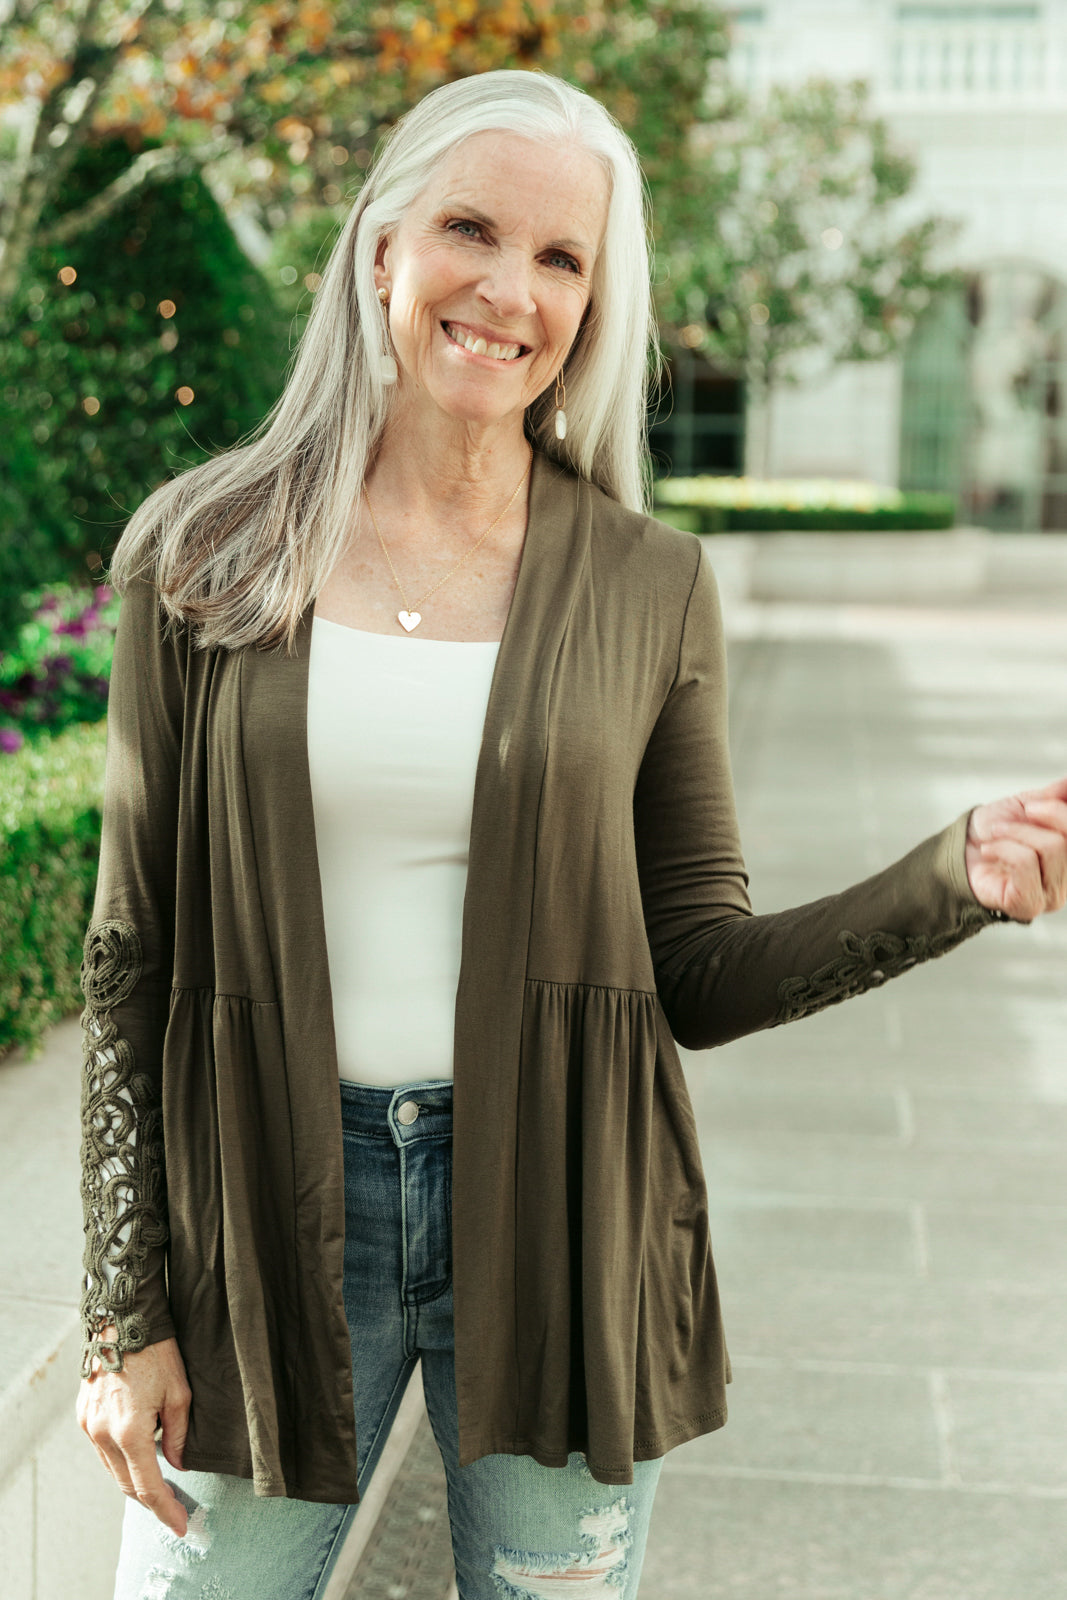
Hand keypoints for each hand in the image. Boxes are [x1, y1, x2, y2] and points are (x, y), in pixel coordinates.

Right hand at [77, 1333, 191, 1536]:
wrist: (122, 1320)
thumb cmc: (156, 1352)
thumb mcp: (180, 1393)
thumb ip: (178, 1435)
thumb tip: (176, 1464)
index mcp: (130, 1431)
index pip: (148, 1487)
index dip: (165, 1510)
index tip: (180, 1525)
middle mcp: (104, 1434)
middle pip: (127, 1483)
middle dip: (151, 1499)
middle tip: (173, 1508)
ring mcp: (90, 1425)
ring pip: (113, 1469)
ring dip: (134, 1480)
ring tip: (159, 1485)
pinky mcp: (84, 1415)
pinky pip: (103, 1450)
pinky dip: (121, 1459)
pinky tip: (138, 1455)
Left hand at [965, 777, 1066, 921]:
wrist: (959, 850)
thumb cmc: (994, 829)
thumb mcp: (1028, 804)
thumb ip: (1055, 797)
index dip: (1061, 811)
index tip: (1034, 804)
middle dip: (1039, 818)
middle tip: (1019, 814)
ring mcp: (1050, 897)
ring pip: (1051, 848)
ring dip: (1015, 832)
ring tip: (995, 834)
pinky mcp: (1028, 906)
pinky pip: (1027, 863)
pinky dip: (1003, 848)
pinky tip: (988, 850)